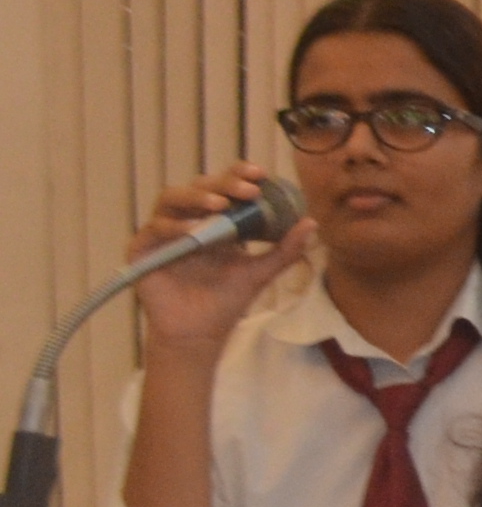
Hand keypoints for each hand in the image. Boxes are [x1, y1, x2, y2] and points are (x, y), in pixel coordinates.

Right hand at [126, 167, 300, 357]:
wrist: (200, 333)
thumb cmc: (228, 300)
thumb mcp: (261, 271)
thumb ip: (284, 249)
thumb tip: (312, 222)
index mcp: (214, 219)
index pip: (224, 187)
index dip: (238, 175)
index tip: (261, 173)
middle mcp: (187, 219)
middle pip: (200, 187)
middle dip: (224, 184)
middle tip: (247, 189)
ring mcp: (163, 231)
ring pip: (172, 199)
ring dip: (197, 197)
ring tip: (220, 204)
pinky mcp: (143, 247)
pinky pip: (155, 228)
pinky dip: (174, 226)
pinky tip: (194, 230)